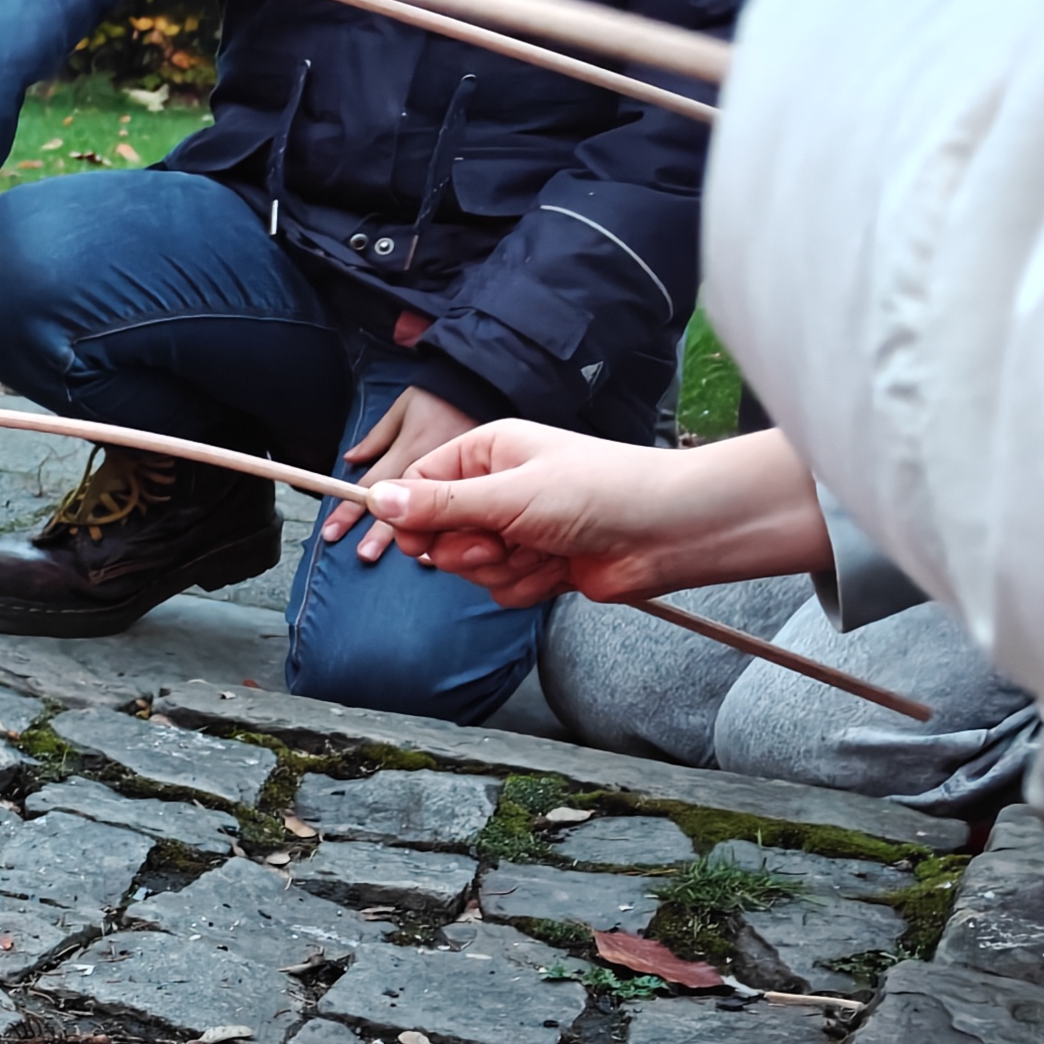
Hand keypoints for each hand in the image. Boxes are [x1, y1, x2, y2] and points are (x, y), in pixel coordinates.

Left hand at [317, 383, 479, 560]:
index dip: (350, 512)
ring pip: (445, 520)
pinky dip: (472, 535)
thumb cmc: (445, 395)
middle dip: (385, 535)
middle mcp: (433, 473)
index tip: (330, 532)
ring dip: (433, 540)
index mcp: (411, 454)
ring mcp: (467, 482)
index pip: (374, 487)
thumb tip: (352, 458)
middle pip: (406, 512)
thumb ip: (380, 437)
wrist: (493, 382)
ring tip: (420, 559)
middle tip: (364, 554)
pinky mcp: (493, 489)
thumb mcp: (407, 407)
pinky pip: (480, 519)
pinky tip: (467, 552)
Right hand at [372, 423, 832, 609]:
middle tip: (496, 544)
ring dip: (501, 569)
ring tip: (541, 551)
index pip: (418, 486)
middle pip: (438, 534)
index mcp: (487, 454)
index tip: (418, 541)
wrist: (668, 532)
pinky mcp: (536, 565)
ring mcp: (516, 530)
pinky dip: (526, 585)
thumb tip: (376, 498)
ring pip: (468, 568)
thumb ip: (440, 503)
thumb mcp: (509, 493)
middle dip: (464, 550)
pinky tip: (558, 568)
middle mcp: (496, 490)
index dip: (411, 517)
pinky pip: (500, 589)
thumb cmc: (598, 492)